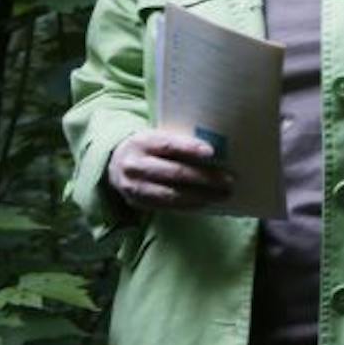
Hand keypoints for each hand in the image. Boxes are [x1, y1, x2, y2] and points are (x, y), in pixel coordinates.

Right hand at [107, 130, 231, 210]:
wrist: (114, 164)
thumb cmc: (148, 148)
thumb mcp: (156, 137)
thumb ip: (178, 142)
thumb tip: (215, 150)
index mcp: (142, 142)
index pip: (169, 145)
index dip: (190, 148)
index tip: (211, 152)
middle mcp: (135, 165)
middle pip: (174, 172)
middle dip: (205, 178)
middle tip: (229, 180)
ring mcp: (135, 186)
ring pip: (172, 194)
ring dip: (201, 196)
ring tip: (222, 194)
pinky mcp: (138, 203)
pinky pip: (167, 207)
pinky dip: (189, 205)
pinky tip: (206, 203)